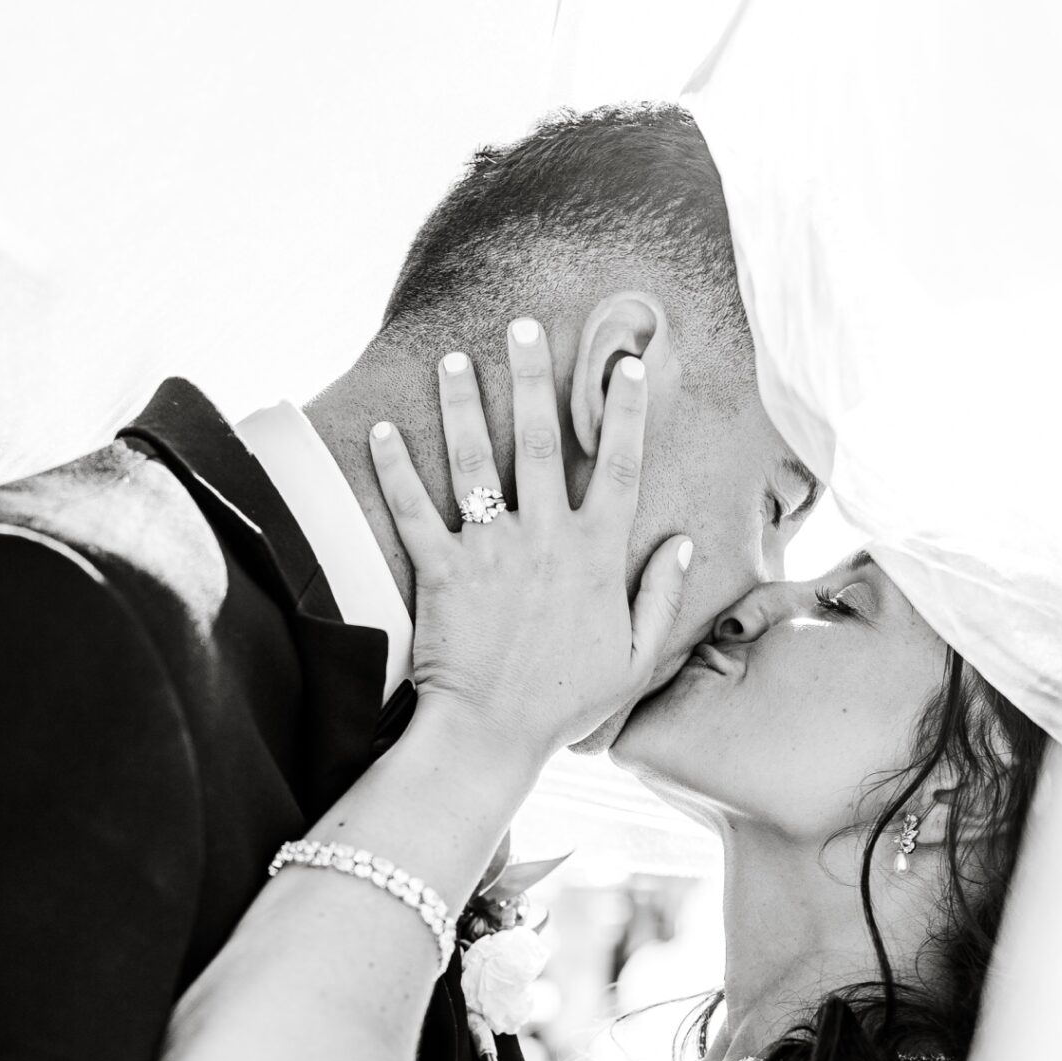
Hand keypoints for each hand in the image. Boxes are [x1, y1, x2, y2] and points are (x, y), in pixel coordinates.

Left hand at [367, 320, 692, 763]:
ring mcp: (490, 551)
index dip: (625, 412)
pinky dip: (394, 467)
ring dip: (463, 403)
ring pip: (476, 459)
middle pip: (543, 440)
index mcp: (596, 555)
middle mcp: (545, 539)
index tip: (626, 365)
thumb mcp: (635, 657)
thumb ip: (661, 597)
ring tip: (454, 359)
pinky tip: (382, 428)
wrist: (493, 734)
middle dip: (534, 376)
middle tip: (524, 325)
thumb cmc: (567, 702)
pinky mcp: (440, 570)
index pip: (620, 467)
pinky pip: (413, 508)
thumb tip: (680, 544)